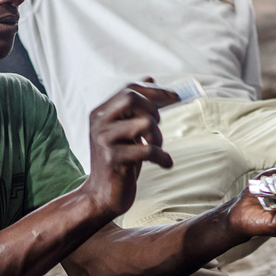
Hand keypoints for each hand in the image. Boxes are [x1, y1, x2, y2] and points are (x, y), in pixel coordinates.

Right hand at [83, 82, 178, 218]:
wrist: (101, 196)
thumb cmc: (118, 162)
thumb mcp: (125, 130)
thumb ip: (134, 108)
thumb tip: (150, 78)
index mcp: (100, 113)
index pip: (129, 89)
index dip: (155, 90)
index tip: (176, 97)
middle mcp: (99, 123)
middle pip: (132, 97)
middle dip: (153, 110)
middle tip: (157, 129)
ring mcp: (104, 140)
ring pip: (144, 122)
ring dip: (158, 136)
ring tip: (157, 148)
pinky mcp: (114, 159)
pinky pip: (148, 149)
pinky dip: (162, 157)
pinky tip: (165, 163)